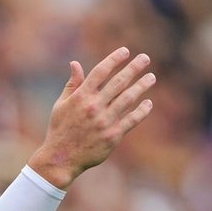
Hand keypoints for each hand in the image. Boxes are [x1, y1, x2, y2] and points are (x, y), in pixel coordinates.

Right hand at [29, 47, 155, 188]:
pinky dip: (142, 110)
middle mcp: (94, 107)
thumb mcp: (61, 105)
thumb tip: (75, 63)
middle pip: (118, 82)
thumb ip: (72, 84)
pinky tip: (148, 102)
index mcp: (81, 97)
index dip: (114, 59)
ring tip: (151, 77)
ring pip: (128, 98)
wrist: (61, 159)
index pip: (101, 71)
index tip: (125, 51)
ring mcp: (104, 122)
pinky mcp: (112, 136)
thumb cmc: (60, 130)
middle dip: (134, 68)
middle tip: (145, 58)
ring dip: (142, 86)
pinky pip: (132, 120)